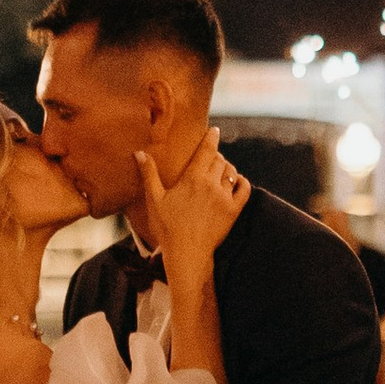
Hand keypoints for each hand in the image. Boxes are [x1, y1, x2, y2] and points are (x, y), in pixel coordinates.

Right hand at [140, 130, 248, 286]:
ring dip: (226, 167)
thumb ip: (149, 174)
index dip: (212, 138)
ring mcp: (225, 197)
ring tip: (220, 169)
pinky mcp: (233, 211)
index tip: (215, 130)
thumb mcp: (155, 199)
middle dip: (215, 155)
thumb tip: (139, 152)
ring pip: (231, 172)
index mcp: (193, 178)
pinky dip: (242, 181)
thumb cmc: (167, 227)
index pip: (207, 150)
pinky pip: (244, 189)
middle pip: (219, 160)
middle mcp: (212, 184)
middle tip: (210, 157)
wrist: (187, 253)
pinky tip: (237, 181)